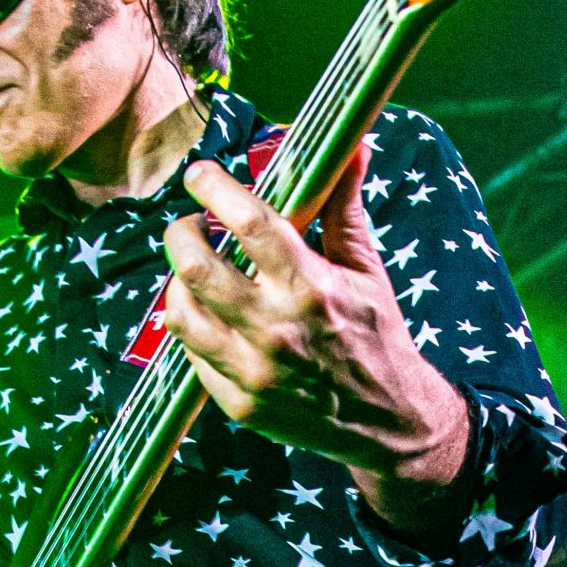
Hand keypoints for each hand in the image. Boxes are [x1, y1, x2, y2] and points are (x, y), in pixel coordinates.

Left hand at [163, 144, 469, 532]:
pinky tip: (208, 313)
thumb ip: (344, 206)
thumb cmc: (376, 334)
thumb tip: (352, 146)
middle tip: (189, 225)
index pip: (248, 222)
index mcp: (312, 287)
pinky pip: (191, 353)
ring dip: (179, 281)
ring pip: (181, 311)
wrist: (388, 421)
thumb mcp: (366, 269)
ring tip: (195, 270)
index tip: (200, 175)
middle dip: (180, 233)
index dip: (214, 188)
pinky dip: (192, 325)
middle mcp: (278, 329)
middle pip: (195, 266)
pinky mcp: (239, 403)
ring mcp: (254, 371)